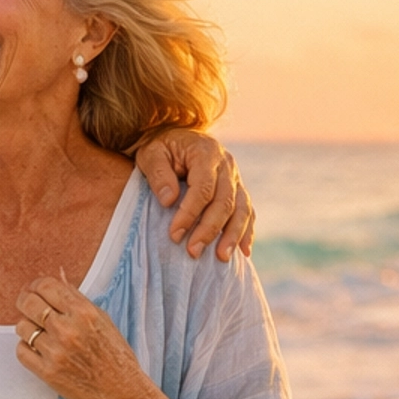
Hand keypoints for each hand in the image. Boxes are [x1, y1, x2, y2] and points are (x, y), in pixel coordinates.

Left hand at [15, 274, 148, 398]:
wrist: (119, 390)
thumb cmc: (114, 355)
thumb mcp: (102, 319)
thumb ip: (77, 300)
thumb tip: (58, 279)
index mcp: (83, 312)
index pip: (46, 286)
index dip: (36, 285)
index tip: (34, 289)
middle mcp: (67, 330)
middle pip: (29, 303)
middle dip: (25, 301)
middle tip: (27, 305)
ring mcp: (55, 351)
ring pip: (22, 327)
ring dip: (27, 327)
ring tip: (38, 332)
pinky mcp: (47, 372)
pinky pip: (21, 351)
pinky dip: (26, 348)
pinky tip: (37, 348)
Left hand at [134, 131, 253, 259]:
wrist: (175, 140)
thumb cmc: (160, 149)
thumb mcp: (150, 155)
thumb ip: (158, 174)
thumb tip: (169, 201)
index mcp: (205, 152)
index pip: (203, 188)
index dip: (190, 213)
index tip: (174, 234)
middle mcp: (226, 164)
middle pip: (224, 201)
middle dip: (209, 229)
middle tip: (192, 251)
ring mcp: (235, 178)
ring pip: (241, 209)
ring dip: (233, 235)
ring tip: (221, 258)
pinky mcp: (238, 190)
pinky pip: (247, 211)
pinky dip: (246, 231)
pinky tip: (243, 252)